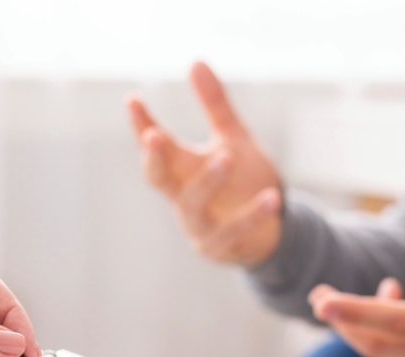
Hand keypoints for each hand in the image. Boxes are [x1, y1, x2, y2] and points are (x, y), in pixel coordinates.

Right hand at [127, 62, 282, 265]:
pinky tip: (271, 197)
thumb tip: (195, 61)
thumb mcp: (232, 139)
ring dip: (209, 180)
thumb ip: (214, 105)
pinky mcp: (221, 247)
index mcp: (180, 171)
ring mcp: (198, 226)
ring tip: (227, 156)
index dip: (141, 127)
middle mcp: (181, 198)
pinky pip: (235, 231)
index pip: (155, 147)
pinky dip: (252, 215)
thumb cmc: (243, 182)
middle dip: (155, 158)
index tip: (133, 101)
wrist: (270, 230)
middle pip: (159, 179)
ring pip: (194, 205)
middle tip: (154, 136)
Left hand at [308, 196, 404, 356]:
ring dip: (368, 325)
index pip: (399, 321)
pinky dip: (390, 340)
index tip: (323, 302)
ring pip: (386, 355)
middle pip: (379, 342)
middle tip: (319, 295)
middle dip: (345, 318)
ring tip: (374, 289)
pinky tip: (403, 309)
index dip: (359, 311)